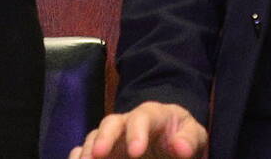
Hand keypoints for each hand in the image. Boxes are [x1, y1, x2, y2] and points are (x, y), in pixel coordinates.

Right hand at [71, 102, 208, 158]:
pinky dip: (77, 156)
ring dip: (86, 151)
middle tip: (97, 155)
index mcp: (152, 115)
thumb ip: (189, 140)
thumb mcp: (193, 136)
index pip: (142, 117)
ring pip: (94, 136)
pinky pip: (83, 149)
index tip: (135, 152)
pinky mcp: (103, 151)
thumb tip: (180, 148)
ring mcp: (112, 137)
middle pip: (111, 123)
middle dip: (103, 138)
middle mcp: (127, 122)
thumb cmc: (182, 137)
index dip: (137, 132)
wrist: (172, 140)